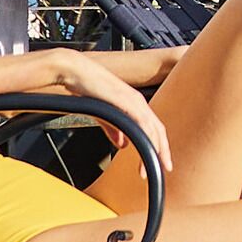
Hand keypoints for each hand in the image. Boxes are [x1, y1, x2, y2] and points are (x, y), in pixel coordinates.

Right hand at [49, 51, 171, 179]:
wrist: (75, 72)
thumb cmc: (87, 89)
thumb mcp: (103, 113)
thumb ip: (114, 128)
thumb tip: (124, 145)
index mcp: (135, 104)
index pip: (154, 127)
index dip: (160, 145)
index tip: (161, 161)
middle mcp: (138, 102)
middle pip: (159, 130)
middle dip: (163, 151)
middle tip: (166, 169)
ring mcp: (133, 100)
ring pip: (152, 129)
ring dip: (153, 150)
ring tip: (147, 169)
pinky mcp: (125, 101)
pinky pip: (141, 123)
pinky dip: (145, 140)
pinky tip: (143, 153)